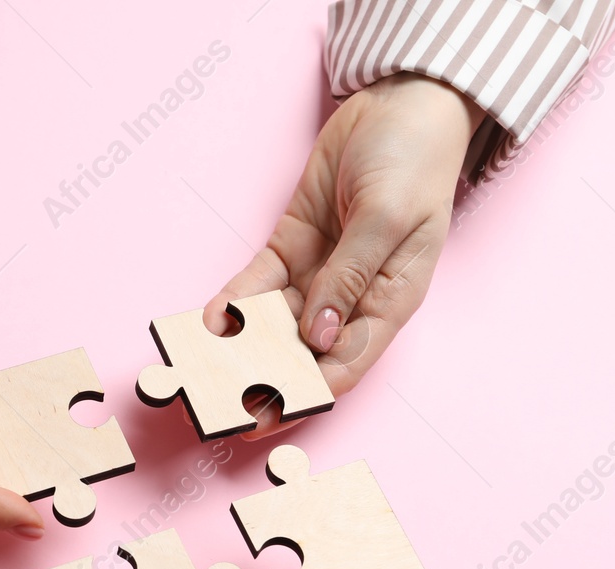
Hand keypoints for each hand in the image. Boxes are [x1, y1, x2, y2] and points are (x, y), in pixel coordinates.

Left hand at [207, 74, 481, 437]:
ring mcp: (319, 274)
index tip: (262, 420)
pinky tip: (206, 324)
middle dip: (262, 383)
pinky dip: (231, 306)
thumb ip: (350, 279)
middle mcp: (351, 299)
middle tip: (217, 408)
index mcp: (389, 302)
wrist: (400, 102)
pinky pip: (256, 286)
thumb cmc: (414, 159)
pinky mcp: (292, 248)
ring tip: (200, 374)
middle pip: (302, 356)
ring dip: (239, 351)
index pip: (343, 366)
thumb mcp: (386, 219)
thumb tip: (319, 338)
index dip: (303, 397)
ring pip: (272, 326)